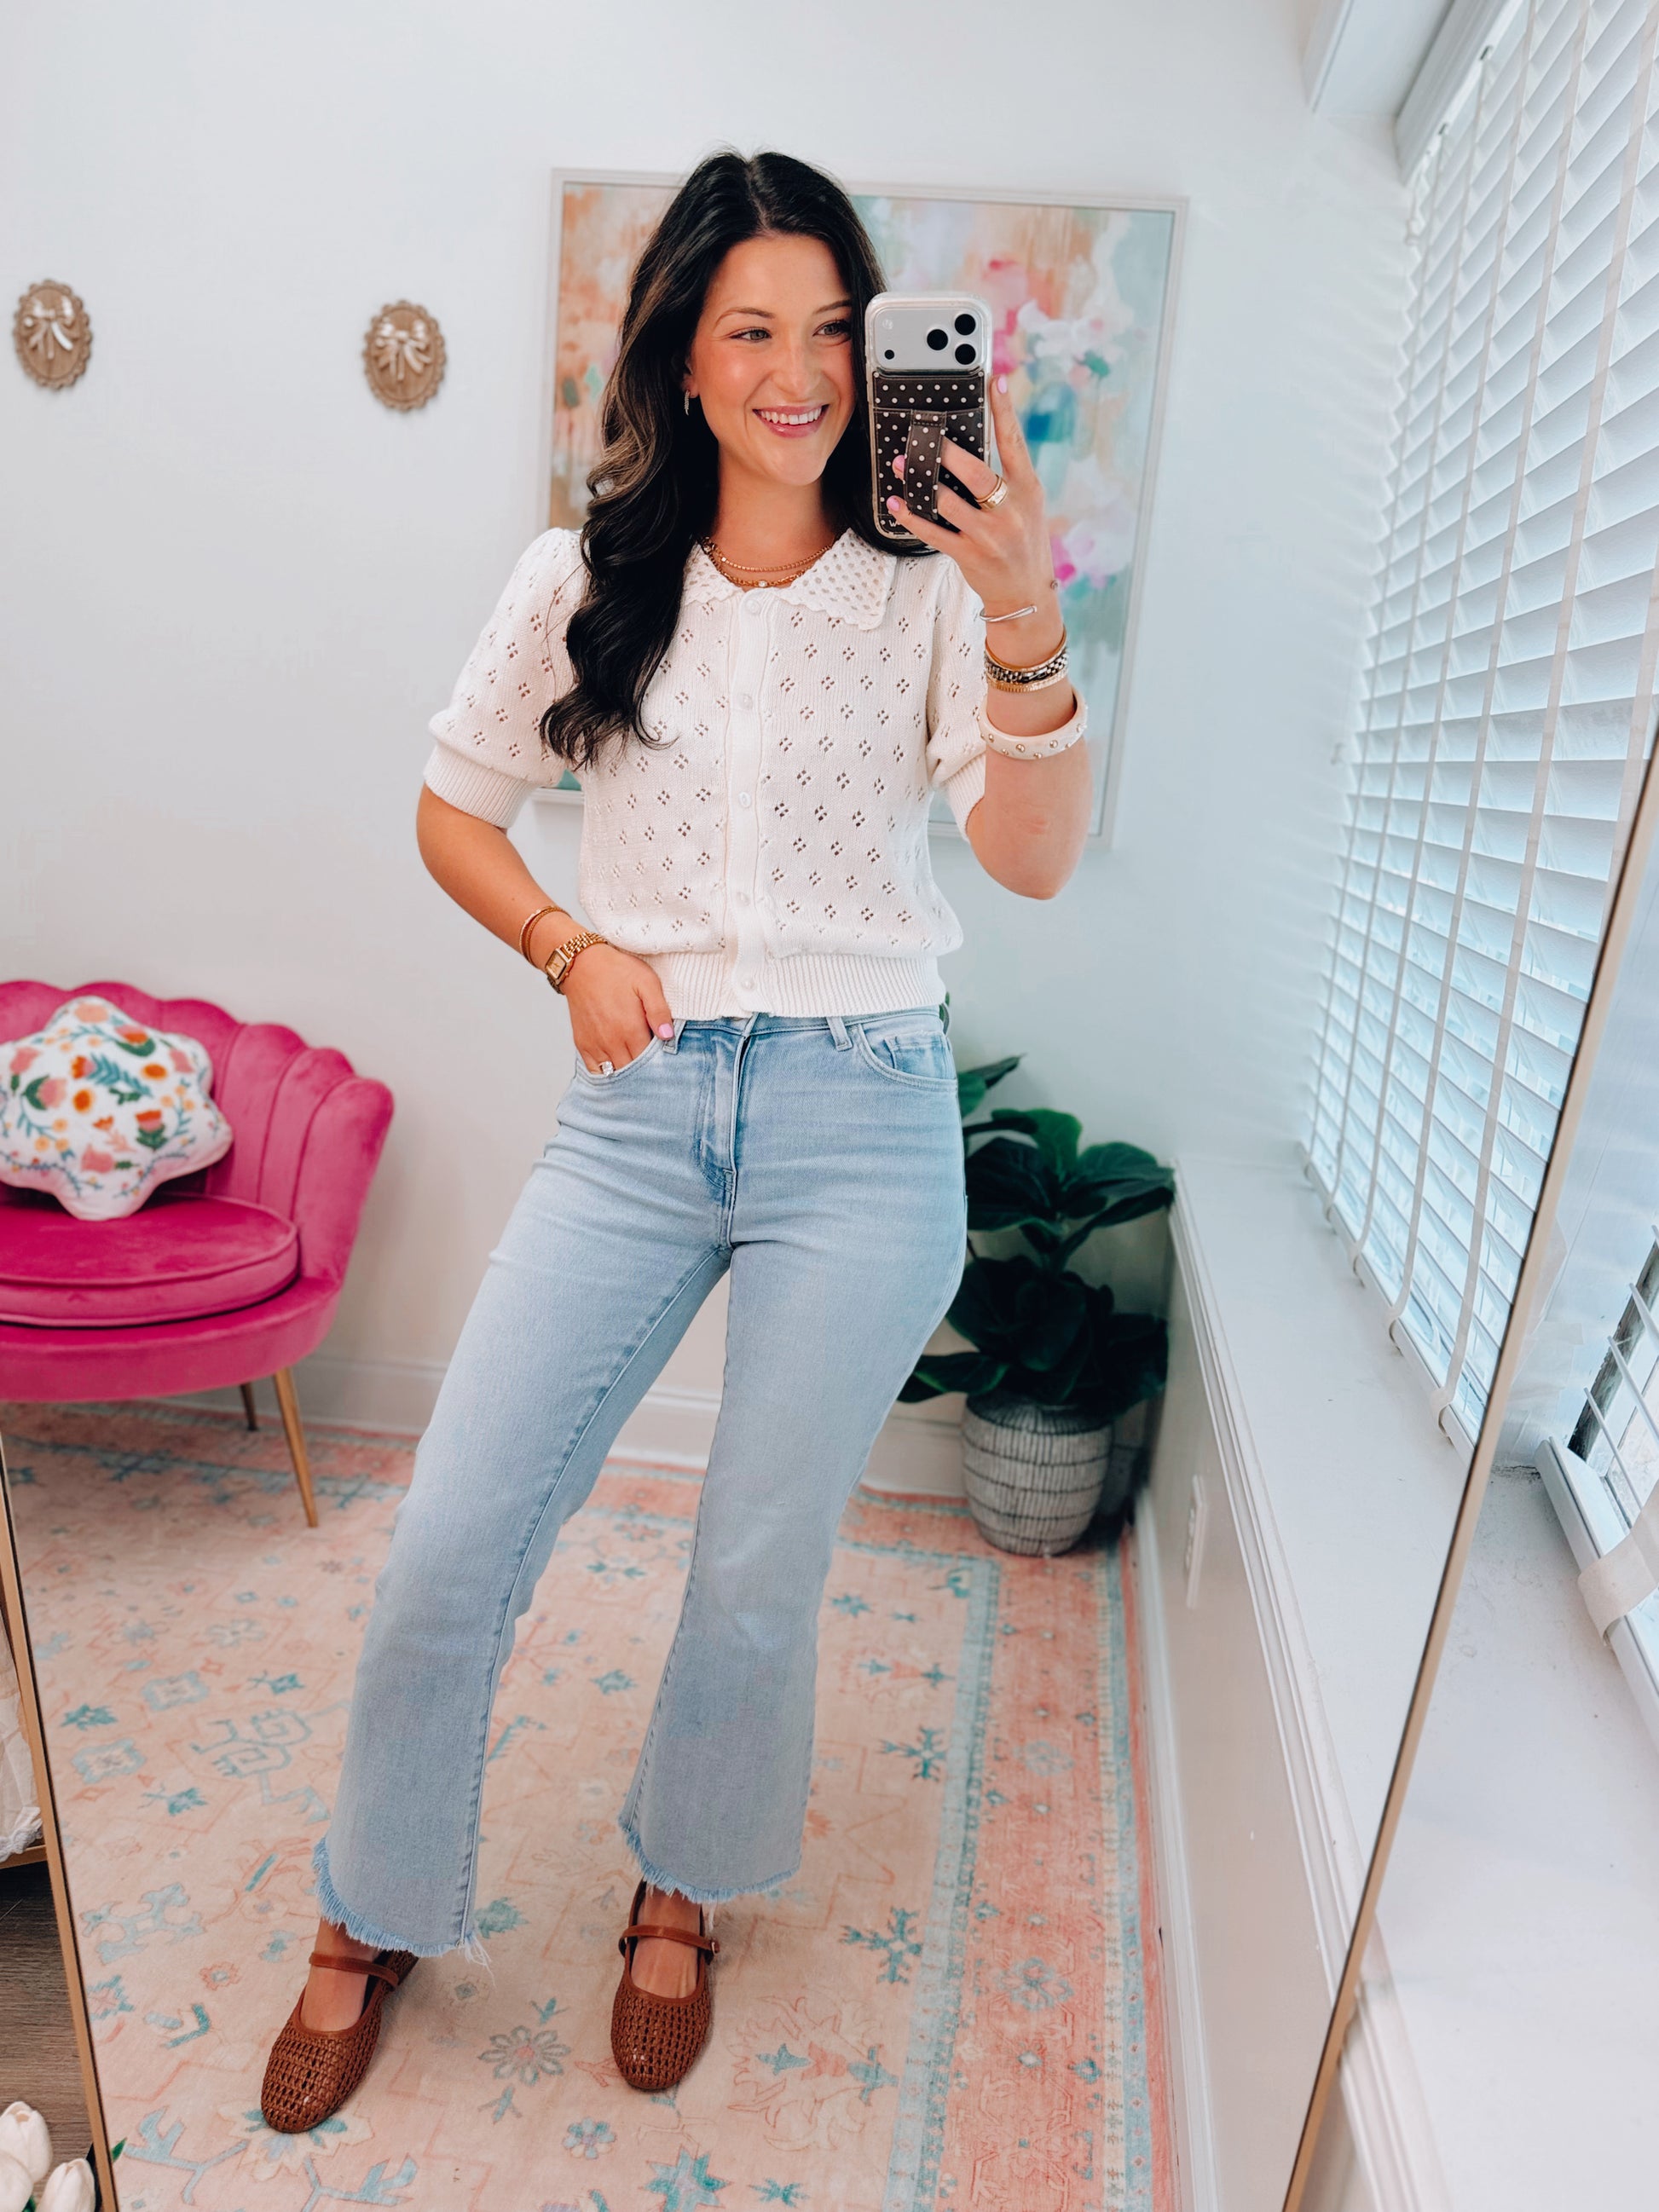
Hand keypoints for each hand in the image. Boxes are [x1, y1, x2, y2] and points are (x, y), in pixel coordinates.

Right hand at [561, 944, 674, 1070]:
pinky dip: (607, 1073)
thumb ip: (659, 1010)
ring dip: (627, 1074)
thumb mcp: (647, 982)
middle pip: (633, 1072)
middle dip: (646, 1071)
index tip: (667, 1059)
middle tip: (655, 1066)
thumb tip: (667, 1036)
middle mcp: (611, 1042)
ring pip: (615, 1074)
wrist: (581, 964)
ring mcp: (595, 1045)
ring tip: (638, 1067)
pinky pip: (595, 1071)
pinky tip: (618, 1066)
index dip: (660, 1063)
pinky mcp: (582, 1044)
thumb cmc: (617, 971)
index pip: (650, 1062)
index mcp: (630, 1029)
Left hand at [887, 377, 1059, 651]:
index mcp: (1027, 488)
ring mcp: (989, 534)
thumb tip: (969, 446)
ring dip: (920, 482)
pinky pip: (933, 532)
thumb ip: (1007, 477)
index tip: (995, 380)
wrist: (1027, 594)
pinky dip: (911, 516)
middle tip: (924, 434)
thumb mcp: (1027, 505)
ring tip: (901, 464)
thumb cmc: (1023, 542)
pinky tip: (896, 503)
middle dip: (946, 452)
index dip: (1004, 410)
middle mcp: (1010, 509)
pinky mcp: (969, 554)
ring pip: (948, 501)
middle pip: (974, 471)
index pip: (1015, 442)